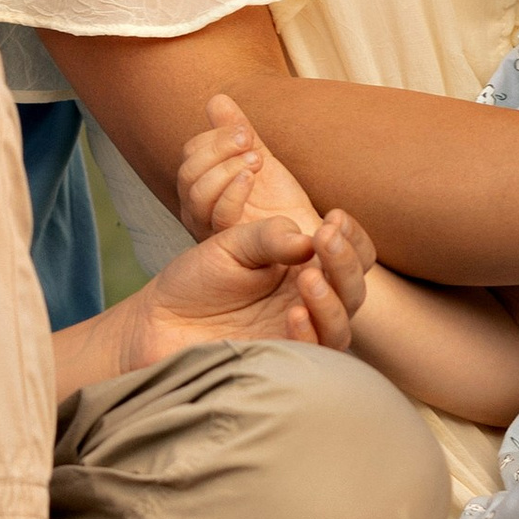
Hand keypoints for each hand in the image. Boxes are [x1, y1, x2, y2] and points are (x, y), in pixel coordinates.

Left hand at [134, 94, 375, 359]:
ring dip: (333, 298)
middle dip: (346, 259)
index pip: (350, 250)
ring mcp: (303, 334)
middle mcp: (312, 299)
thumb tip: (254, 155)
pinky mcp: (285, 364)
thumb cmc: (196, 279)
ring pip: (343, 324)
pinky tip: (293, 315)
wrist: (162, 327)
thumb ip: (245, 195)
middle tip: (322, 235)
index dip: (350, 235)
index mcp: (306, 264)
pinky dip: (309, 333)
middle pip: (356, 285)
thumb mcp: (220, 228)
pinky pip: (315, 356)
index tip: (330, 216)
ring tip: (308, 276)